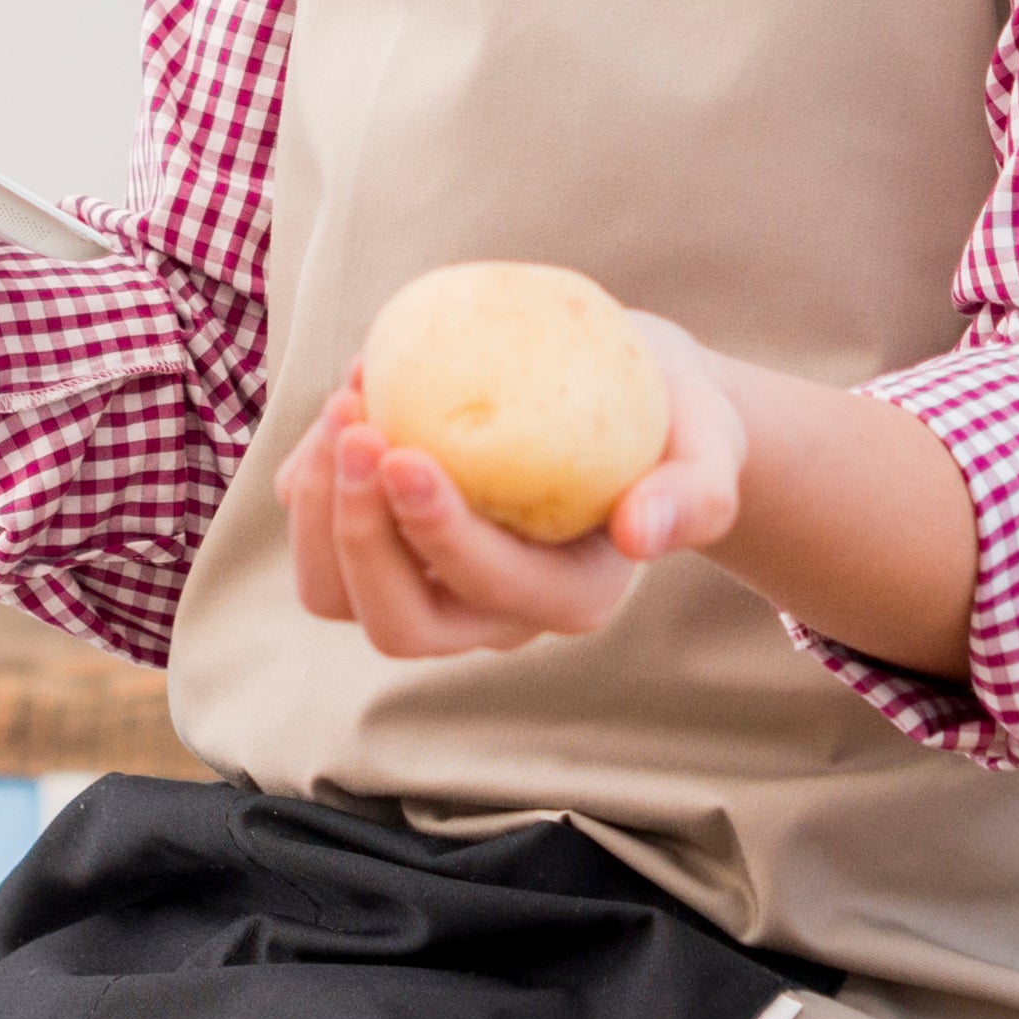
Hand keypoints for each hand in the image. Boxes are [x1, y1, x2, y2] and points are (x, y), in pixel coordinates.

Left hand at [276, 315, 748, 658]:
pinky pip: (316, 534)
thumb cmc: (672, 417)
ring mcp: (426, 582)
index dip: (438, 534)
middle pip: (395, 623)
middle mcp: (489, 613)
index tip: (406, 452)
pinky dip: (308, 473)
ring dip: (317, 507)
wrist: (625, 396)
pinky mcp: (382, 541)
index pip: (490, 591)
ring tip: (346, 404)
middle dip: (359, 535)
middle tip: (358, 427)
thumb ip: (697, 493)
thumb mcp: (710, 442)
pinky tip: (350, 395)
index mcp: (570, 599)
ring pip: (335, 595)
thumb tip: (642, 534)